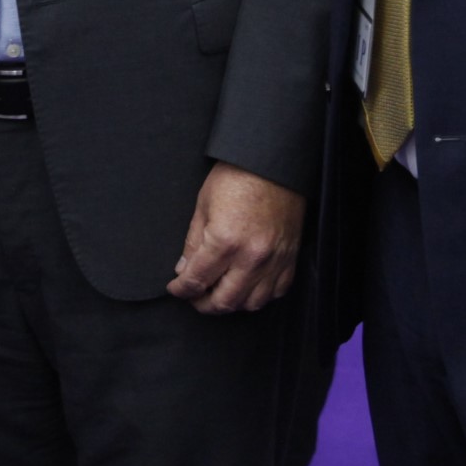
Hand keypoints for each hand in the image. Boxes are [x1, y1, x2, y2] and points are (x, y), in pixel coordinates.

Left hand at [166, 162, 303, 313]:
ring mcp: (274, 261)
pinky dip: (260, 295)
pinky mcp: (290, 258)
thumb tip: (184, 269)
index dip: (181, 289)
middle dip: (203, 304)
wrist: (272, 162)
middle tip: (194, 297)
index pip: (197, 281)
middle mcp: (251, 257)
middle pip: (224, 301)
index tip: (176, 288)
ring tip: (219, 293)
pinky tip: (248, 286)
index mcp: (224, 241)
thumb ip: (193, 242)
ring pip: (251, 303)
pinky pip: (277, 292)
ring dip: (231, 303)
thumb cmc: (237, 176)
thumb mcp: (203, 205)